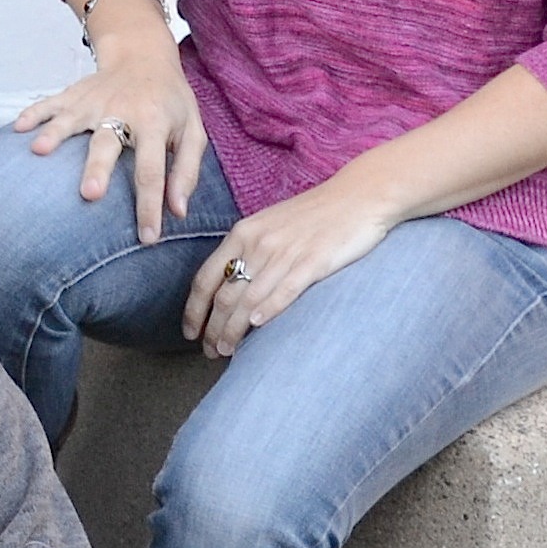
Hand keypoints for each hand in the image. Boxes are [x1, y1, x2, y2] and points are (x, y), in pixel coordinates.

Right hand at [12, 37, 206, 246]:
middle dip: (97, 168)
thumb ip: (187, 171)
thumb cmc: (170, 100)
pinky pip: (50, 103)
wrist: (144, 54)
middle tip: (89, 194)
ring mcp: (94, 101)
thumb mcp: (193, 130)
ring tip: (39, 151)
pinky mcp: (75, 94)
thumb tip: (178, 211)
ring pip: (72, 120)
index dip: (149, 205)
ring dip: (55, 135)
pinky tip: (18, 128)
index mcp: (154, 123)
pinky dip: (34, 114)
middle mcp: (122, 111)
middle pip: (107, 143)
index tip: (147, 237)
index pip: (152, 169)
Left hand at [182, 179, 398, 357]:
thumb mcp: (269, 225)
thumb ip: (248, 252)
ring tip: (225, 351)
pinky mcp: (314, 261)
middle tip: (208, 351)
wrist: (358, 196)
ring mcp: (285, 252)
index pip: (206, 277)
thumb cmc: (313, 215)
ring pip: (249, 299)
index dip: (194, 309)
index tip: (188, 332)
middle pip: (224, 294)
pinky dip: (269, 310)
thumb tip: (229, 287)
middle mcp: (258, 243)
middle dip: (211, 327)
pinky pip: (285, 290)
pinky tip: (258, 328)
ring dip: (233, 330)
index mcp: (243, 233)